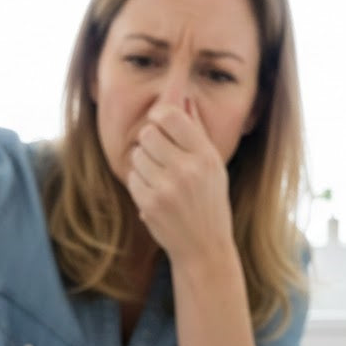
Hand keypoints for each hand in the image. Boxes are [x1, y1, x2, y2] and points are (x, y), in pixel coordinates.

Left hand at [125, 100, 234, 266]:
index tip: (158, 121)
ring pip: (137, 155)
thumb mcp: (213, 166)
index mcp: (205, 156)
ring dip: (143, 163)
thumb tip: (184, 99)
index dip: (160, 115)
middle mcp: (187, 170)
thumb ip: (197, 132)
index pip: (171, 116)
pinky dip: (139, 183)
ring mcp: (167, 188)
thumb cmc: (209, 202)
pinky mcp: (150, 204)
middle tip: (158, 154)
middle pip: (148, 133)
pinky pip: (133, 178)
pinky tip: (154, 193)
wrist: (204, 247)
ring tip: (159, 177)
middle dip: (149, 141)